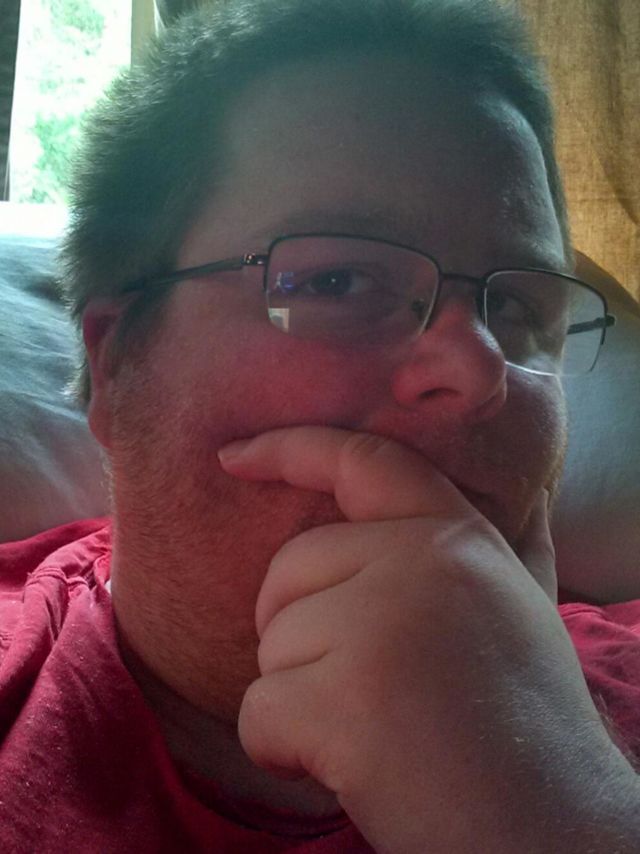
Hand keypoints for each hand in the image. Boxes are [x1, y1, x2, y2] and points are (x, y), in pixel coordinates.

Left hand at [219, 427, 629, 852]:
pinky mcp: (346, 700)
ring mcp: (382, 626)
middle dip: (298, 631)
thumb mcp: (512, 605)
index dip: (289, 449)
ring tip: (378, 729)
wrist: (552, 829)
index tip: (232, 456)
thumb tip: (479, 488)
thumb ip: (477, 544)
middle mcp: (421, 563)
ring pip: (272, 645)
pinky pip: (258, 711)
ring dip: (302, 698)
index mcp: (457, 537)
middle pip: (289, 571)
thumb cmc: (521, 722)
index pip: (360, 460)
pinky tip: (351, 767)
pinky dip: (284, 749)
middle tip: (365, 688)